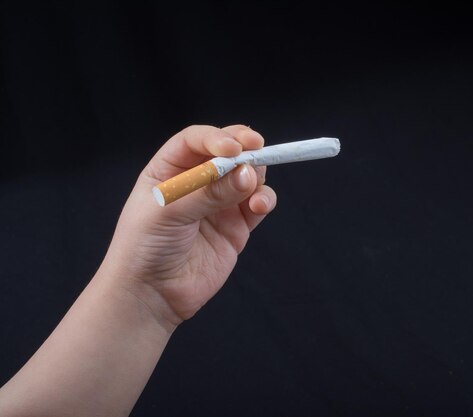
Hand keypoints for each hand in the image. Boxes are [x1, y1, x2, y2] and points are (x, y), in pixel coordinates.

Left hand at [101, 125, 276, 330]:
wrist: (151, 295)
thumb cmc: (145, 247)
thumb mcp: (169, 212)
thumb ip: (209, 192)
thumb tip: (247, 174)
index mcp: (170, 170)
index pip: (197, 141)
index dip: (217, 138)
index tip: (233, 147)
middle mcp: (197, 182)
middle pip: (228, 153)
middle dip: (244, 149)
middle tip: (255, 150)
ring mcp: (219, 204)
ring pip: (248, 176)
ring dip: (256, 175)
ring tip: (251, 187)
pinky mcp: (236, 227)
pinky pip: (257, 204)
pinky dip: (263, 200)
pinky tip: (258, 206)